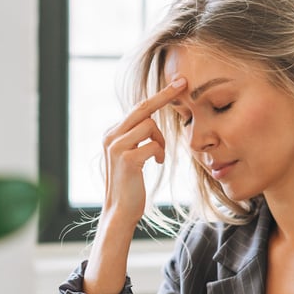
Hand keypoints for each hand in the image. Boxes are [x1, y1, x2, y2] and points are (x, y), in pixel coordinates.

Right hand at [99, 76, 186, 228]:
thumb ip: (135, 137)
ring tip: (158, 156)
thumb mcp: (131, 156)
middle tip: (183, 83)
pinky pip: (153, 145)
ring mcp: (117, 146)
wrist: (120, 211)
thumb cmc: (130, 185)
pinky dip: (160, 153)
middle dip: (164, 95)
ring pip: (150, 126)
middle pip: (142, 108)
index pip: (137, 109)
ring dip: (161, 141)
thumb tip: (150, 120)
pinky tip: (157, 163)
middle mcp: (111, 136)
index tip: (177, 83)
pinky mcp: (127, 158)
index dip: (158, 96)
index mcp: (112, 133)